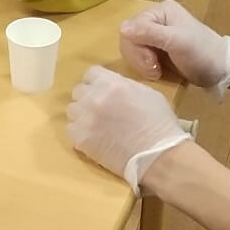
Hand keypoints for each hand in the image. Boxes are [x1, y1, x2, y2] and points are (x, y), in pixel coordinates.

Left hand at [67, 66, 193, 192]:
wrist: (158, 155)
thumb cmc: (159, 123)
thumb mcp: (146, 93)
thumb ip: (124, 86)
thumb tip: (113, 88)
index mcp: (111, 83)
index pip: (90, 74)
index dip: (96, 82)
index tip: (101, 91)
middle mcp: (94, 97)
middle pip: (79, 91)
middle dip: (88, 98)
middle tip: (101, 110)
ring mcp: (85, 118)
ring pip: (72, 110)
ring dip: (82, 115)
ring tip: (97, 126)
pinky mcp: (81, 138)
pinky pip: (71, 129)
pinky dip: (80, 132)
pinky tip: (94, 138)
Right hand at [118, 0, 229, 98]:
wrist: (221, 70)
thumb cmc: (201, 53)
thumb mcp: (176, 42)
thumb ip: (150, 33)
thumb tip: (122, 28)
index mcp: (160, 11)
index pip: (131, 27)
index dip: (137, 48)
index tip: (153, 63)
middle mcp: (155, 20)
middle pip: (129, 38)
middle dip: (139, 57)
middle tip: (154, 70)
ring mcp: (155, 35)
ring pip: (132, 49)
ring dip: (141, 64)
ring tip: (156, 72)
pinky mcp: (157, 50)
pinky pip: (139, 57)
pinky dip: (144, 67)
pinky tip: (156, 72)